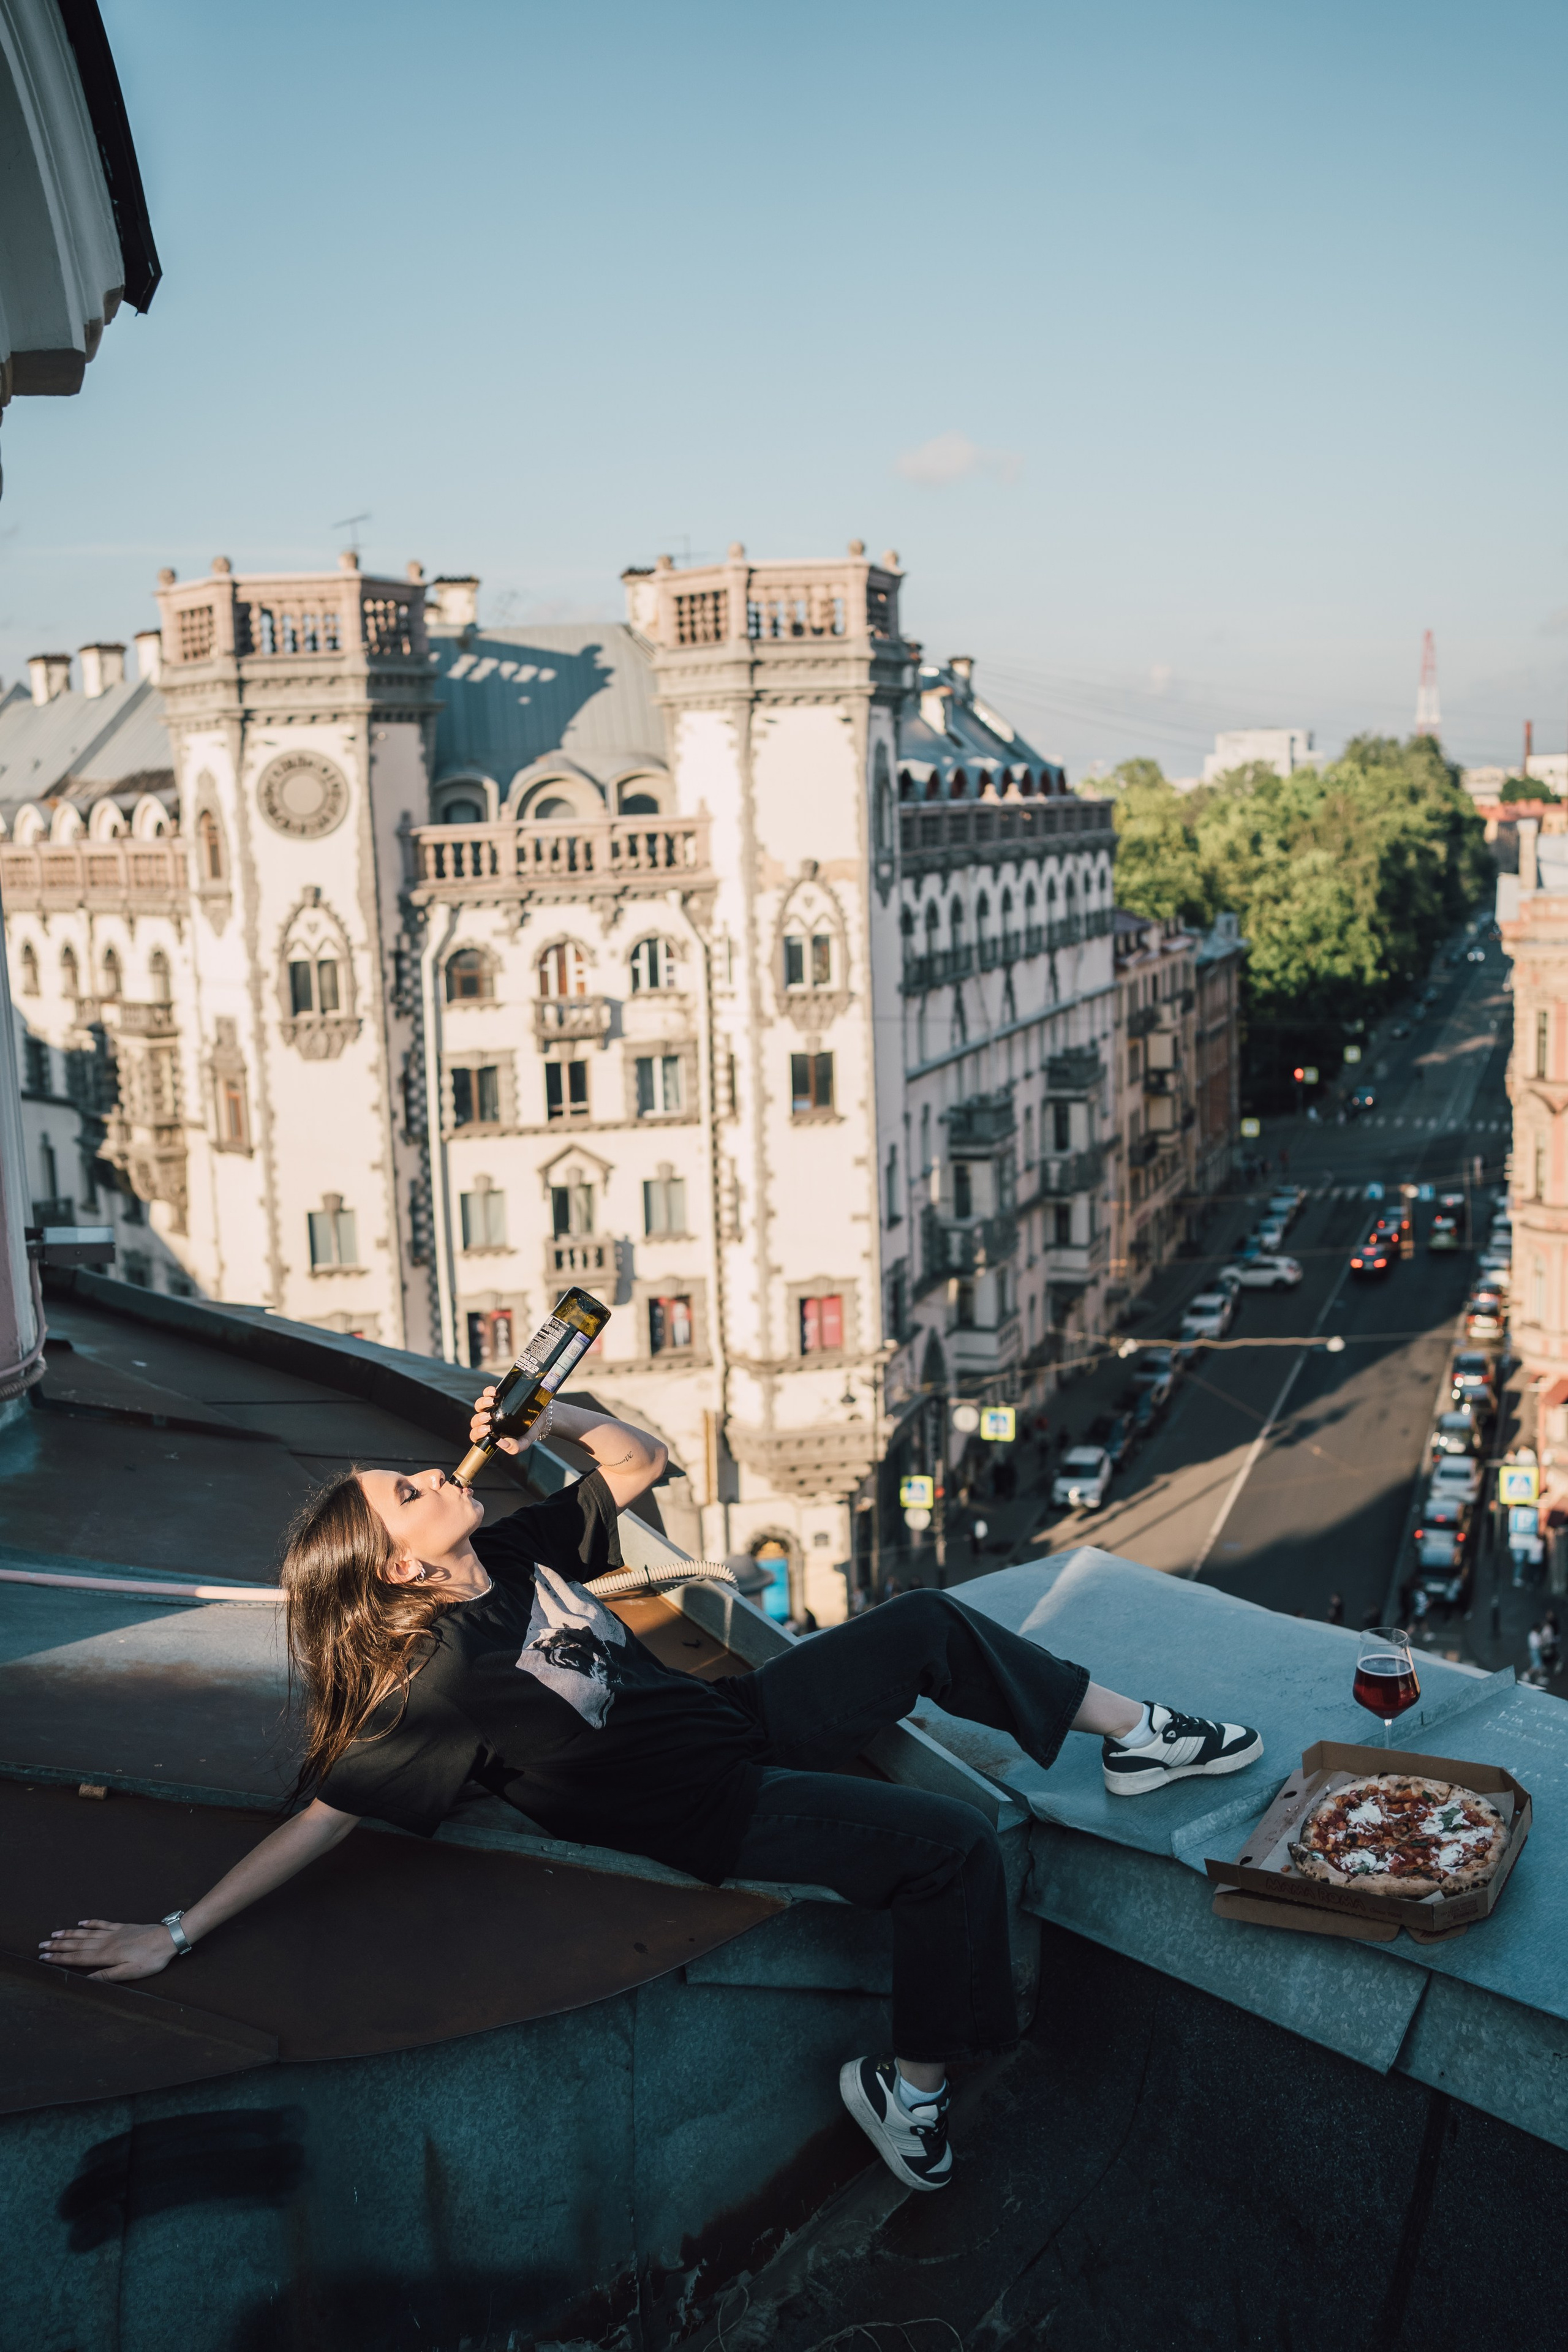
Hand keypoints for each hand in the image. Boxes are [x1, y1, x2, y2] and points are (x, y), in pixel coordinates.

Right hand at [39, 1918, 179, 1981]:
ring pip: (86, 1933)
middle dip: (58, 1946)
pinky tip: (81, 1922)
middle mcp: (106, 1942)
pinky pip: (102, 1923)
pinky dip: (90, 1923)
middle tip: (41, 1946)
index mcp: (106, 1955)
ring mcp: (114, 1932)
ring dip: (69, 1934)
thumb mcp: (130, 1973)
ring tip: (54, 1934)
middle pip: (77, 1945)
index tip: (45, 1958)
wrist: (168, 1938)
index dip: (60, 1958)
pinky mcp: (122, 1927)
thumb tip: (86, 1981)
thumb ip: (107, 1976)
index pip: (78, 1958)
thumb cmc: (151, 1959)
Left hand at [469, 1384, 536, 1457]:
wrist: (543, 1416)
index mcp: (492, 1434)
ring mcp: (492, 1408)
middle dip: (479, 1419)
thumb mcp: (524, 1442)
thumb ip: (514, 1448)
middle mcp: (490, 1421)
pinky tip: (495, 1392)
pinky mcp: (498, 1396)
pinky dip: (488, 1391)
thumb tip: (500, 1443)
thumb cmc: (530, 1430)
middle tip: (490, 1418)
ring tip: (492, 1403)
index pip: (477, 1435)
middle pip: (475, 1420)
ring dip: (482, 1403)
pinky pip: (487, 1392)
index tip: (488, 1430)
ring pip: (479, 1405)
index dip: (477, 1433)